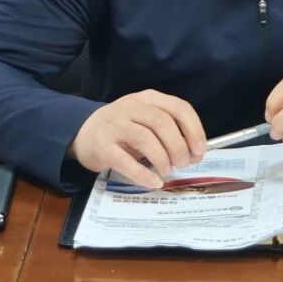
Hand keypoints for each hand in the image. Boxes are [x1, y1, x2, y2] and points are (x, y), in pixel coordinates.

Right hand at [69, 90, 206, 188]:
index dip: (193, 129)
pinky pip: (126, 161)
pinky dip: (143, 174)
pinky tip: (154, 182)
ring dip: (162, 158)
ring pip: (145, 138)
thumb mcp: (145, 120)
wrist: (83, 132)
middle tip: (183, 164)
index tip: (199, 149)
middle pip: (162, 122)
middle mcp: (131, 107)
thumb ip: (169, 131)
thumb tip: (194, 152)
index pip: (178, 107)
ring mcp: (115, 125)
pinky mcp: (103, 146)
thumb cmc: (122, 128)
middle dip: (178, 146)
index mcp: (148, 99)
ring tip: (167, 170)